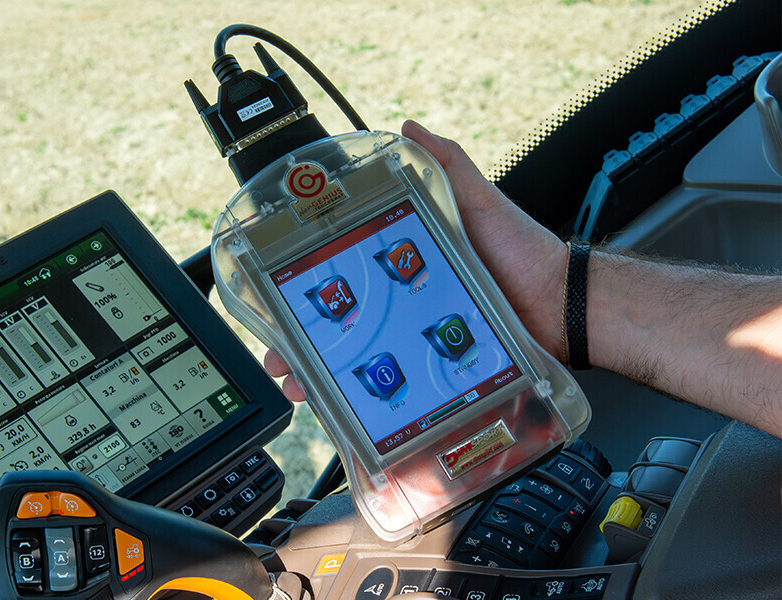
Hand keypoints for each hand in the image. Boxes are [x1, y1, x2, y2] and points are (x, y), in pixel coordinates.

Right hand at [265, 121, 567, 401]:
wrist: (559, 306)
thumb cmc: (521, 251)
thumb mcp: (479, 201)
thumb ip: (447, 166)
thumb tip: (409, 128)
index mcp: (403, 261)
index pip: (342, 272)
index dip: (306, 284)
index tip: (276, 292)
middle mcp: (401, 299)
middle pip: (340, 322)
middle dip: (301, 338)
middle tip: (279, 351)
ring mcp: (414, 335)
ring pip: (356, 358)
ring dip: (320, 373)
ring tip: (299, 381)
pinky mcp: (432, 366)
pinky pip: (390, 385)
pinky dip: (361, 396)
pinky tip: (337, 406)